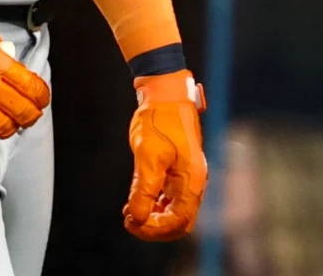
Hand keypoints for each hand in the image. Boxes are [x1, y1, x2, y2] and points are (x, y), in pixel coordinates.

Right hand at [0, 3, 50, 150]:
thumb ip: (1, 53)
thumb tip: (14, 67)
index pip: (31, 86)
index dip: (41, 96)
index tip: (41, 100)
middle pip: (21, 110)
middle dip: (30, 116)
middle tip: (29, 117)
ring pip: (3, 127)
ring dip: (10, 128)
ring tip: (8, 126)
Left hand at [122, 70, 207, 241]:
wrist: (166, 94)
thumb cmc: (160, 121)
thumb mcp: (148, 156)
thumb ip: (144, 190)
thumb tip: (137, 218)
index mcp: (192, 180)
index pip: (179, 221)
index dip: (155, 229)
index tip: (132, 222)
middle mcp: (193, 182)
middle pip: (179, 221)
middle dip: (154, 227)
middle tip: (129, 221)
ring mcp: (186, 177)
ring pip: (173, 211)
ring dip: (152, 217)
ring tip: (129, 212)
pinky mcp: (177, 170)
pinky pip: (168, 198)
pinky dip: (153, 204)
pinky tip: (135, 202)